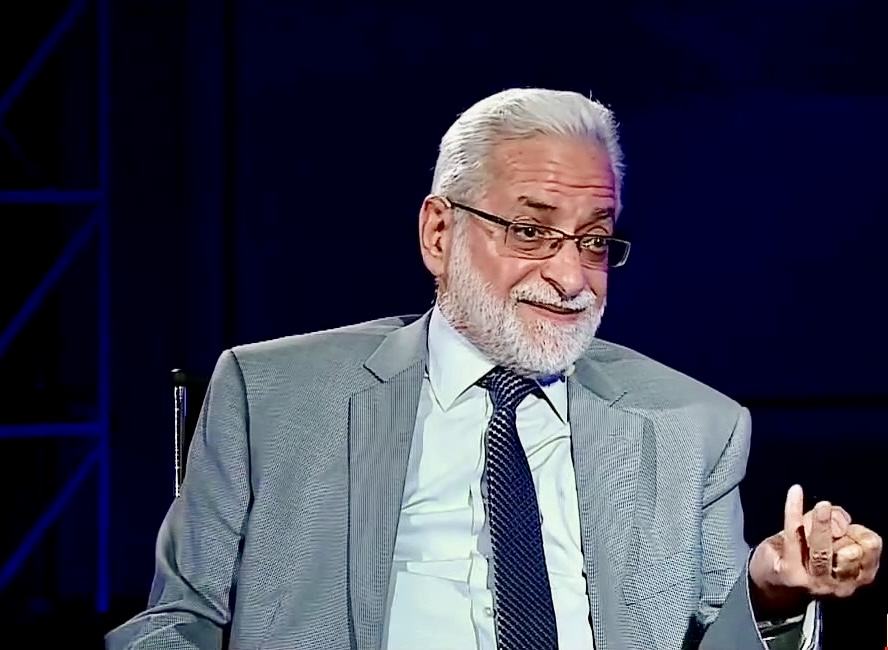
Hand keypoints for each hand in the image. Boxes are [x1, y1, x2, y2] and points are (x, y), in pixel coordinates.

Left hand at [749, 484, 881, 616]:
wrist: (769, 584)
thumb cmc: (803, 557)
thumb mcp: (830, 540)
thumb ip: (839, 523)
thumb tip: (834, 513)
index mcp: (858, 575)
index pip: (869, 547)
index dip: (860, 530)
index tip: (846, 525)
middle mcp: (841, 584)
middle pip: (850, 550)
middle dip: (839, 530)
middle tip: (823, 513)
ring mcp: (815, 582)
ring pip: (822, 549)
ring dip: (821, 523)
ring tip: (821, 507)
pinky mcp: (790, 573)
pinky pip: (794, 537)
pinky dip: (794, 510)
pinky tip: (795, 492)